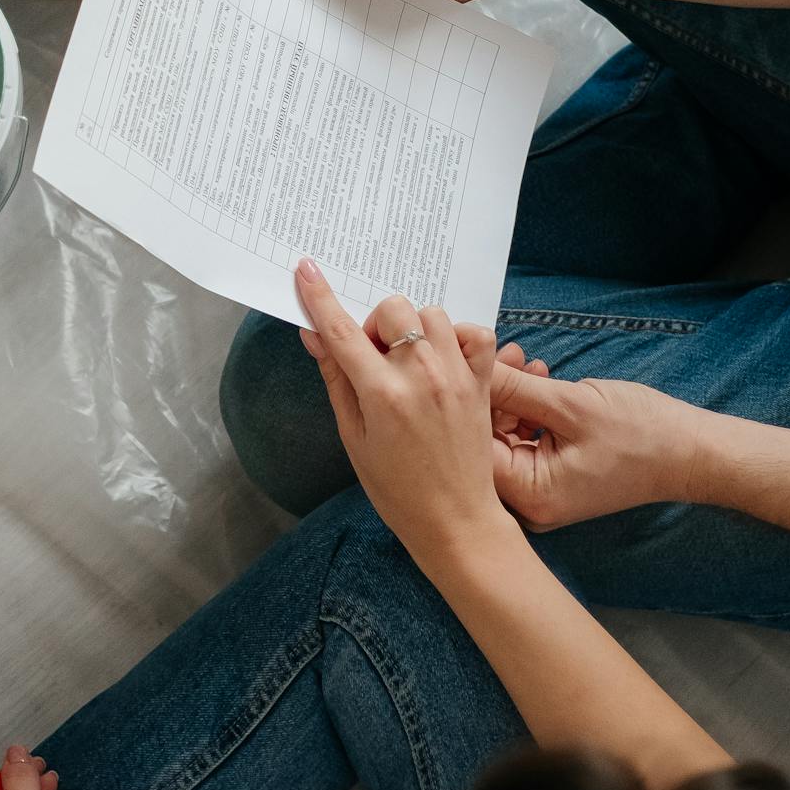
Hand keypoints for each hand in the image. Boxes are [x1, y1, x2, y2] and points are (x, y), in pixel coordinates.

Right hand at [294, 259, 515, 543]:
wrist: (455, 520)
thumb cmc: (396, 488)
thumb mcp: (352, 436)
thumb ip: (336, 379)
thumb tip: (314, 335)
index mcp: (381, 393)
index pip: (341, 330)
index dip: (320, 296)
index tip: (307, 269)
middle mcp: (420, 375)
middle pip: (392, 309)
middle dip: (377, 324)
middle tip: (375, 358)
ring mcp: (456, 375)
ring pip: (431, 313)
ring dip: (414, 328)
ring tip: (410, 361)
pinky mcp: (482, 381)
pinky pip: (474, 331)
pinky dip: (457, 336)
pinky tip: (443, 358)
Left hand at [487, 364, 704, 529]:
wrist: (692, 453)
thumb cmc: (642, 434)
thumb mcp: (570, 404)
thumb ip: (513, 386)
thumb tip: (467, 364)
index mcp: (530, 495)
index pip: (473, 447)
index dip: (466, 401)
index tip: (467, 361)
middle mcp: (529, 502)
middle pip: (485, 442)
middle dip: (490, 393)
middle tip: (502, 353)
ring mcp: (540, 491)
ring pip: (503, 436)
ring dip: (510, 396)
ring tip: (523, 359)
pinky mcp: (552, 476)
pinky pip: (524, 439)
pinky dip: (526, 409)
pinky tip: (537, 377)